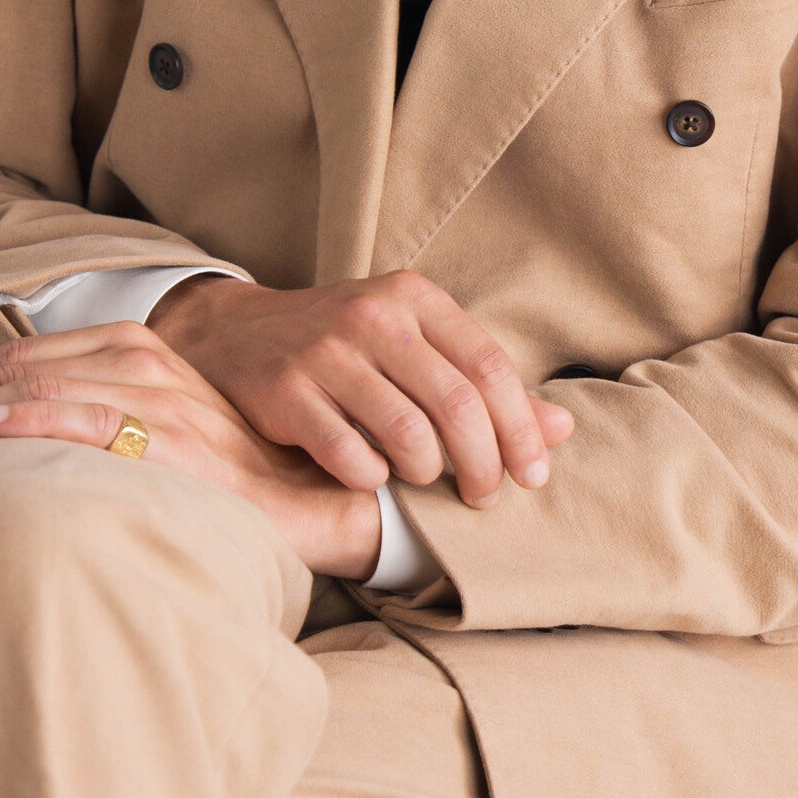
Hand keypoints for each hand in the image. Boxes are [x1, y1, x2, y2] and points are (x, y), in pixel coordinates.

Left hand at [0, 325, 383, 576]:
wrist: (310, 505)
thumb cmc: (221, 483)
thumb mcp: (151, 437)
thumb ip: (91, 425)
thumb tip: (6, 445)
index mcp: (136, 349)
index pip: (21, 357)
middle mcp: (145, 361)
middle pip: (15, 369)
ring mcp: (160, 397)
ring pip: (35, 388)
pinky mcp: (172, 439)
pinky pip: (87, 419)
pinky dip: (29, 421)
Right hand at [150, 269, 574, 508]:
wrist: (235, 334)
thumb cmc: (344, 348)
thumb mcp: (413, 348)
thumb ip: (481, 386)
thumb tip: (562, 429)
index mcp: (414, 298)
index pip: (489, 367)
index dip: (520, 428)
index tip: (533, 475)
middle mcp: (373, 317)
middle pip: (457, 403)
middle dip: (483, 463)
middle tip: (485, 498)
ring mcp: (325, 351)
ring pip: (408, 432)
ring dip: (428, 473)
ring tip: (425, 482)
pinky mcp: (285, 389)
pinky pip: (348, 453)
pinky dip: (371, 478)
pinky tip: (374, 479)